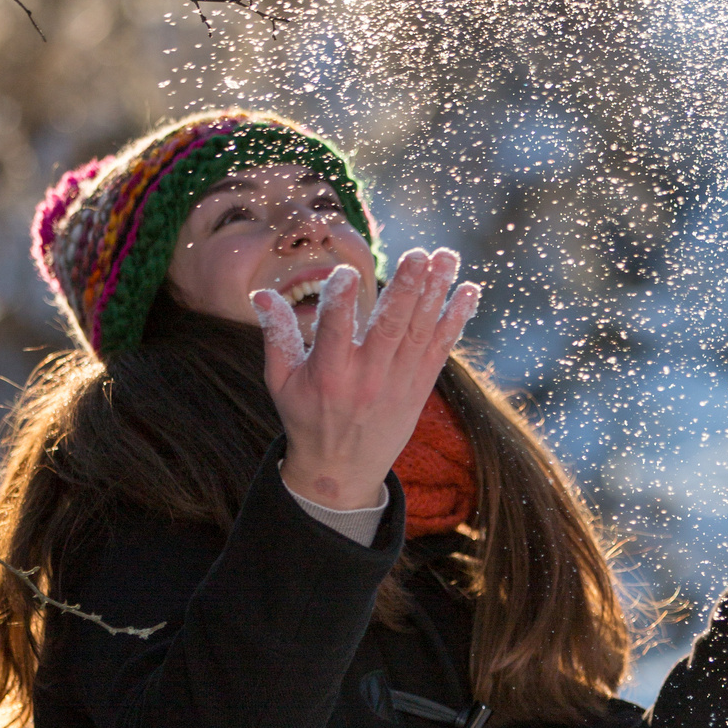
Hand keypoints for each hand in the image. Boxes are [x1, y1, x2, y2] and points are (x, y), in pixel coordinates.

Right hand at [251, 247, 479, 509]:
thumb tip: (260, 293)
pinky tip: (468, 291)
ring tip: (446, 257)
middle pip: (389, 328)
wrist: (341, 472)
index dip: (340, 301)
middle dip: (405, 290)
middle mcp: (367, 378)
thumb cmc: (307, 419)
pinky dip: (455, 320)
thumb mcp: (281, 382)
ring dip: (435, 293)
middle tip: (418, 255)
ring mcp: (398, 383)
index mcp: (329, 375)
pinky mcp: (419, 388)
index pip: (334, 332)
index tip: (346, 270)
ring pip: (420, 333)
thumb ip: (276, 336)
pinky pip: (440, 350)